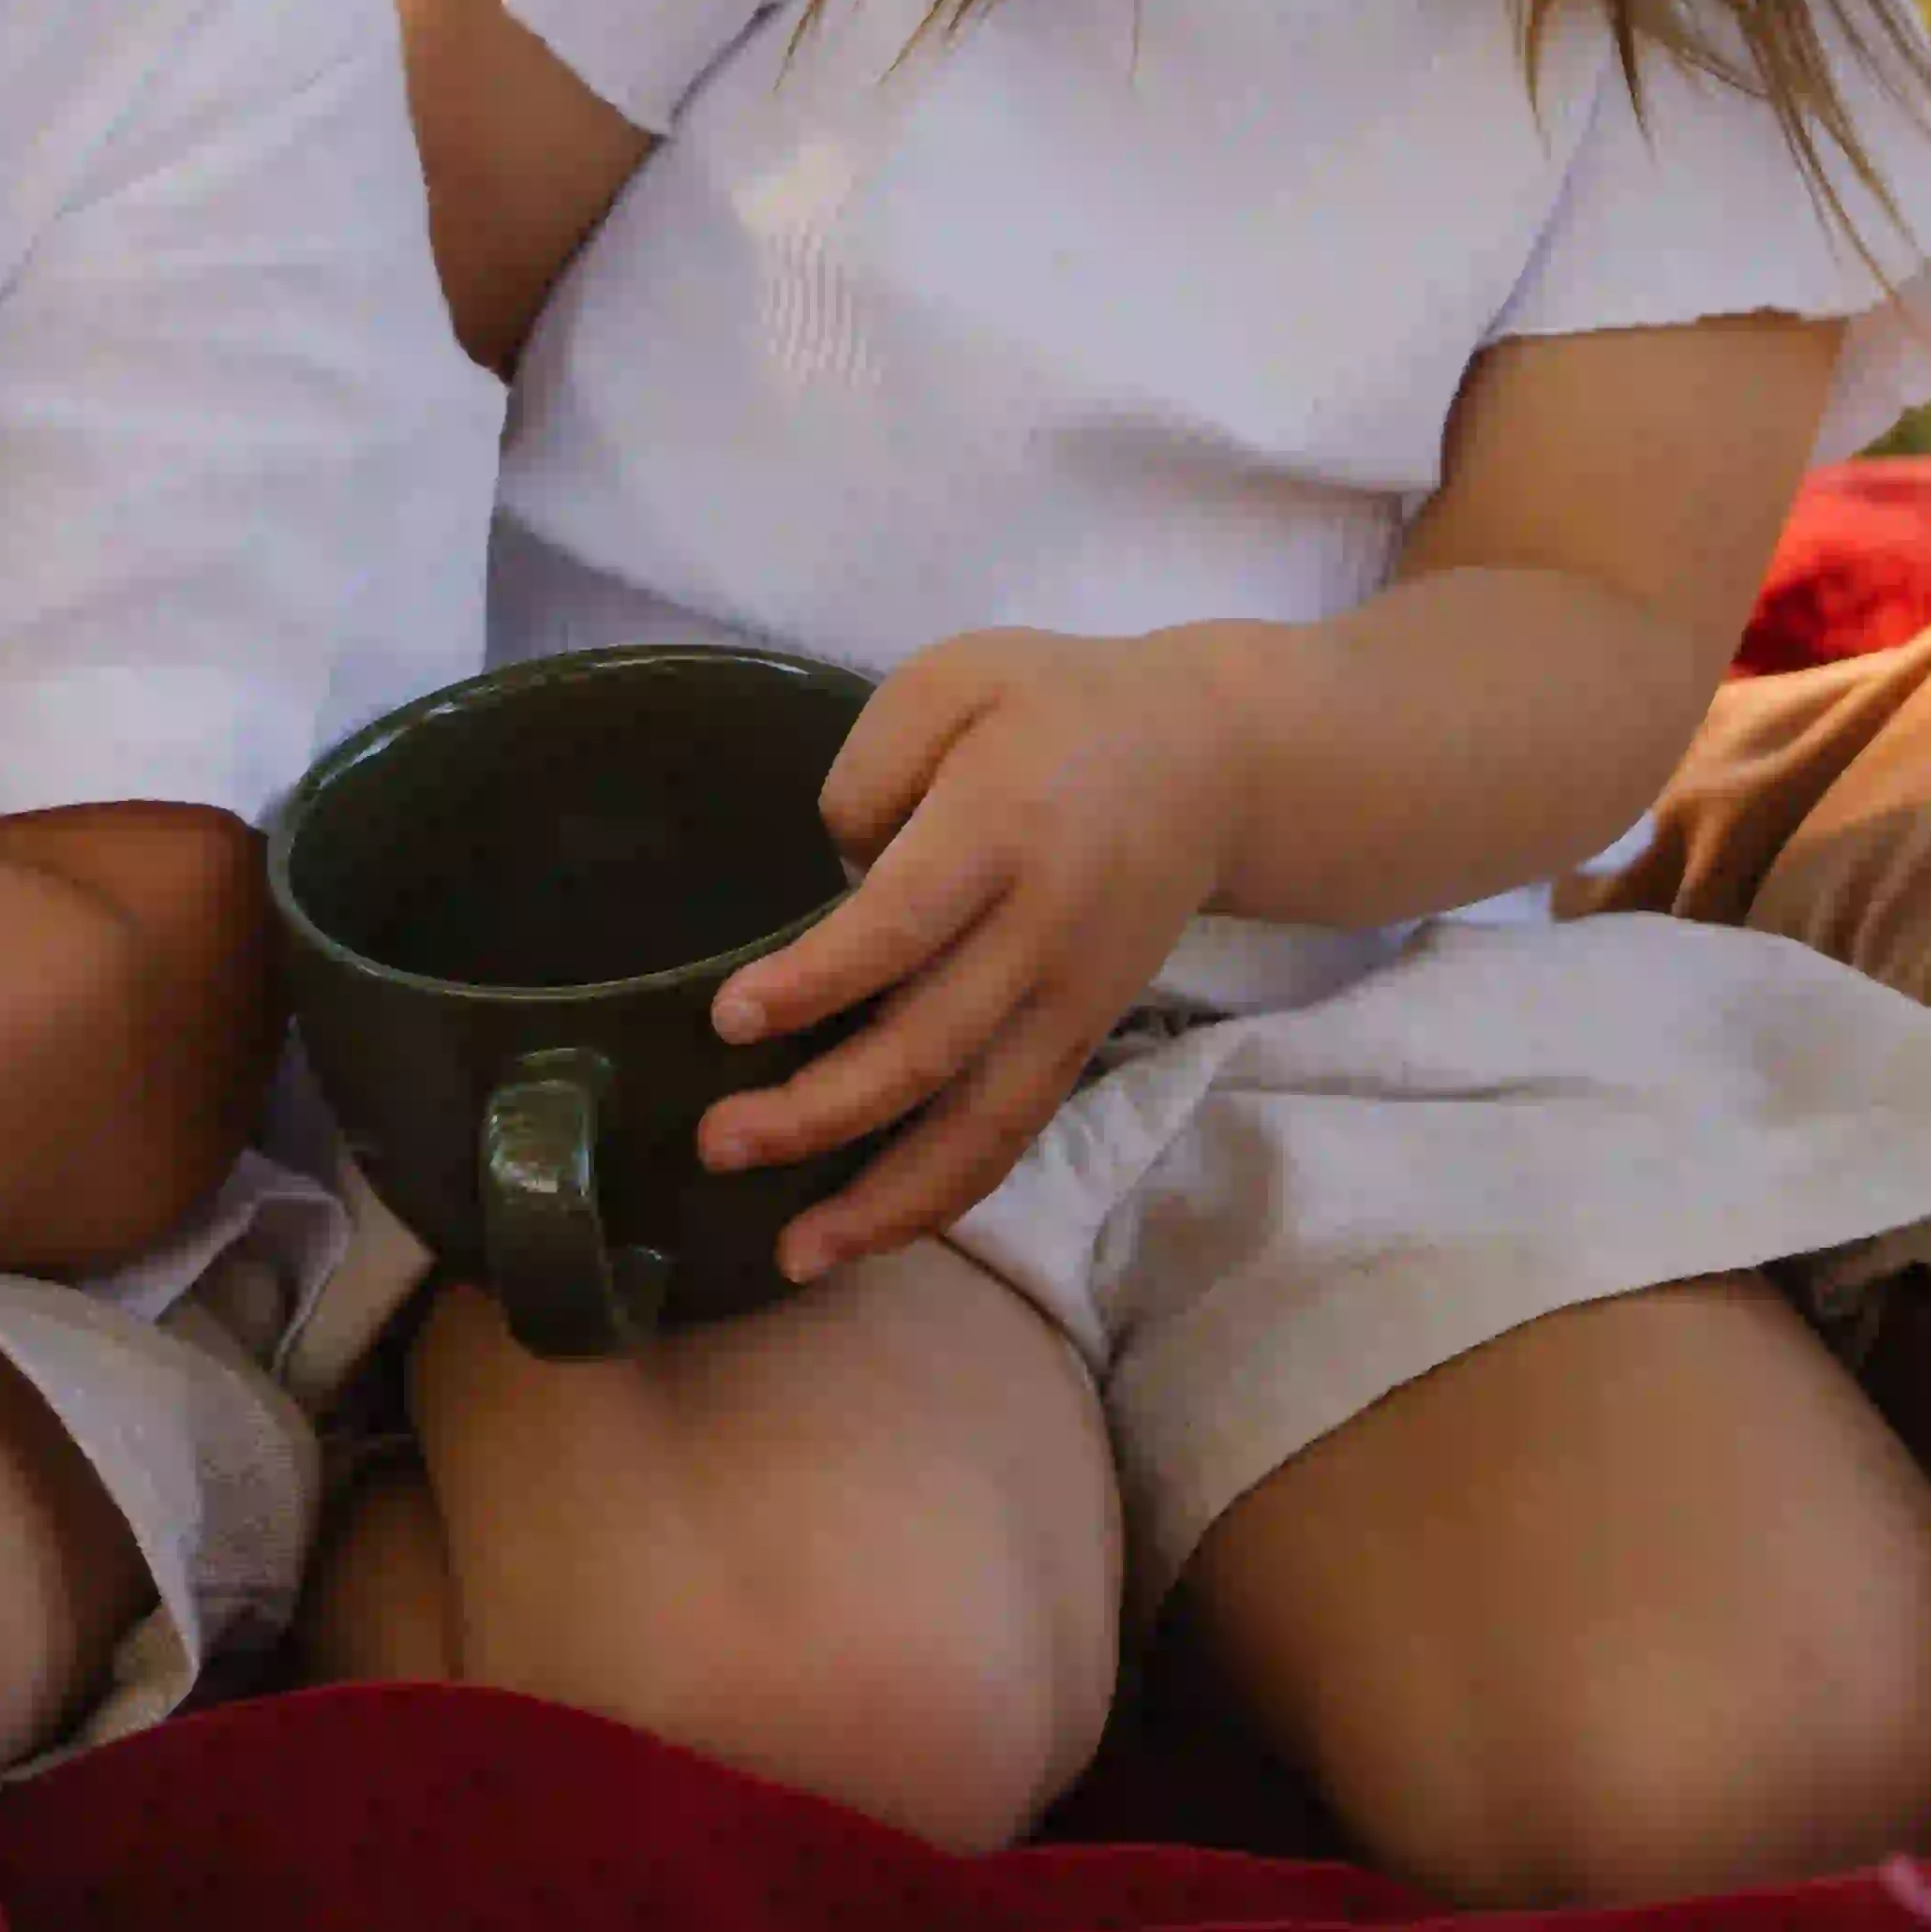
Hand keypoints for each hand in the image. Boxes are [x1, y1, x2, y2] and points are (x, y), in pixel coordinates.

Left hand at [699, 627, 1239, 1279]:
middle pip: (930, 1046)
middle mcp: (1041, 930)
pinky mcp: (1084, 1036)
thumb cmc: (1056, 705)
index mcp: (1001, 826)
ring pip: (981, 1124)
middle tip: (718, 1145)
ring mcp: (1071, 998)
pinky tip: (869, 1231)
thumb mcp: (957, 675)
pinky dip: (945, 1194)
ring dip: (885, 1199)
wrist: (1212, 761)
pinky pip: (1013, 1132)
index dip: (815, 982)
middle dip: (821, 1112)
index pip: (901, 923)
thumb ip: (875, 764)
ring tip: (793, 1255)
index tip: (728, 1021)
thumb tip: (834, 875)